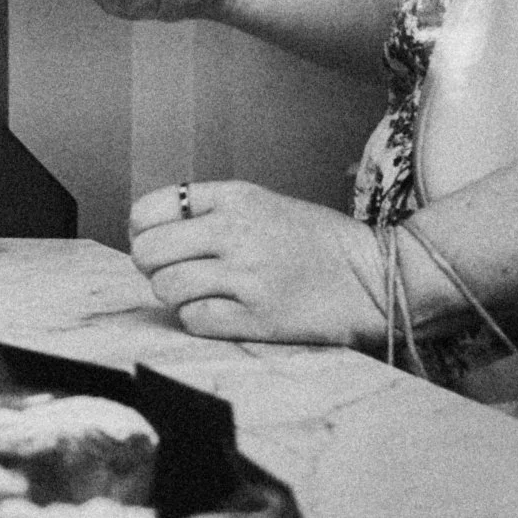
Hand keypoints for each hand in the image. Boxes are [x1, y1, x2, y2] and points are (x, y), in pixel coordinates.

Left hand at [128, 179, 384, 346]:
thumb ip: (209, 211)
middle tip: (172, 272)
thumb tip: (147, 231)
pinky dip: (198, 319)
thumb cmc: (316, 242)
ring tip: (201, 292)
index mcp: (235, 198)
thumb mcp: (263, 204)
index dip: (142, 231)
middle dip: (152, 266)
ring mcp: (246, 275)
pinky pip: (194, 319)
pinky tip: (220, 311)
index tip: (156, 242)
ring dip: (176, 294)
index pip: (148, 210)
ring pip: (167, 287)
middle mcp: (236, 231)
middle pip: (148, 252)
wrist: (376, 276)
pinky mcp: (258, 316)